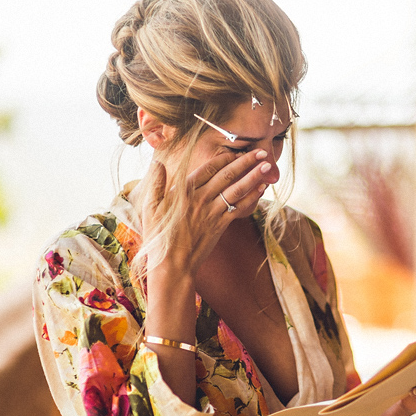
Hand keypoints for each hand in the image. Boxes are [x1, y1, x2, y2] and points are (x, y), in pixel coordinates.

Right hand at [143, 148, 272, 275]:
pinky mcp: (220, 225)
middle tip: (260, 152)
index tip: (236, 151)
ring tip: (266, 166)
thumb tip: (157, 161)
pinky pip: (239, 208)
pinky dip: (252, 197)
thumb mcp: (149, 207)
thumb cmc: (158, 236)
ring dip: (253, 176)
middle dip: (245, 162)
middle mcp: (201, 199)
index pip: (208, 169)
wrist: (172, 265)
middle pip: (227, 176)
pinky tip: (262, 189)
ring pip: (236, 190)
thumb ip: (155, 182)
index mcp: (184, 191)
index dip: (224, 158)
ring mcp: (212, 212)